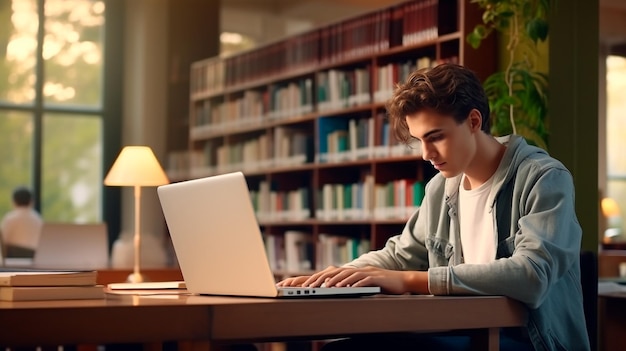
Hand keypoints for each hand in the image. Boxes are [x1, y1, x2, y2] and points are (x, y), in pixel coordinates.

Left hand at [278, 265, 428, 294]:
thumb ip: (352, 283)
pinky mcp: (375, 278)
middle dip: (321, 280)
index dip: (319, 279)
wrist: (402, 280)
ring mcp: (367, 272)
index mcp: (354, 270)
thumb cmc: (383, 283)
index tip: (306, 286)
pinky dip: (352, 284)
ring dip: (334, 282)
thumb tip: (336, 288)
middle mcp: (358, 269)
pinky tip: (345, 288)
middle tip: (309, 287)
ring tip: (324, 288)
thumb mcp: (365, 282)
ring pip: (347, 275)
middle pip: (336, 273)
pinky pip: (362, 280)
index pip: (332, 274)